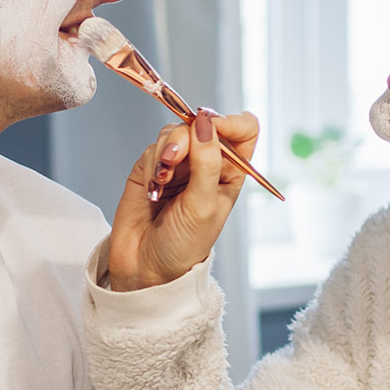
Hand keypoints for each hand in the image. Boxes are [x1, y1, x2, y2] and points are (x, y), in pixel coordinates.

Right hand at [105, 108, 260, 290]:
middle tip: (174, 159)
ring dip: (166, 151)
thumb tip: (204, 121)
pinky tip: (152, 187)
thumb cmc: (184, 246)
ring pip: (174, 131)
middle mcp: (206, 164)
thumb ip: (206, 161)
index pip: (243, 130)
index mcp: (231, 173)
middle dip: (186, 137)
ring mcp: (179, 164)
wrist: (146, 268)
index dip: (229, 122)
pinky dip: (151, 162)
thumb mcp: (204, 205)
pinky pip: (153, 147)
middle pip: (202, 124)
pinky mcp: (152, 168)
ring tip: (161, 181)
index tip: (210, 128)